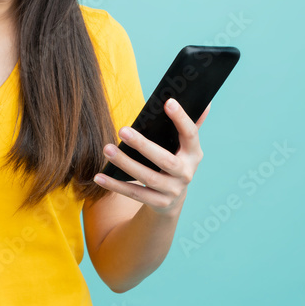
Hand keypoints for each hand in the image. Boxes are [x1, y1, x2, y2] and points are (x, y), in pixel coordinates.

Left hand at [94, 99, 210, 215]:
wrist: (173, 199)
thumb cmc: (174, 161)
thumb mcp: (184, 146)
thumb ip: (191, 125)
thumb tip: (205, 102)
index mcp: (193, 154)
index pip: (190, 134)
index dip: (181, 119)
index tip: (168, 102)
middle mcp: (186, 173)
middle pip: (164, 159)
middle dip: (143, 145)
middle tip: (122, 130)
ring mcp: (173, 190)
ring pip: (146, 177)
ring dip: (125, 163)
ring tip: (107, 149)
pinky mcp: (158, 203)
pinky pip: (134, 193)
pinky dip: (115, 185)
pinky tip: (99, 176)